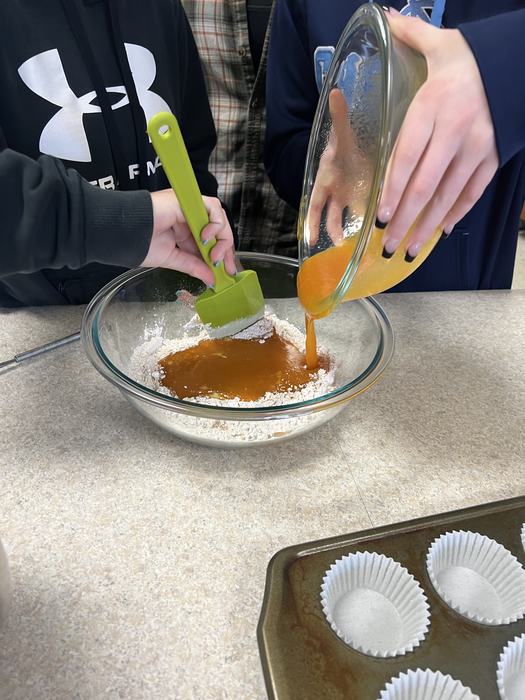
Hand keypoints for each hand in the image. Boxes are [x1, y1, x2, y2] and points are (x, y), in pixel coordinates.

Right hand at [141, 189, 235, 284]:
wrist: (124, 233)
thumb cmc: (140, 243)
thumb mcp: (173, 260)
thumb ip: (193, 266)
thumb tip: (210, 278)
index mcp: (186, 232)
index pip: (212, 241)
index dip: (222, 255)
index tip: (226, 271)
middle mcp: (189, 218)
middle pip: (219, 229)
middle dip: (225, 249)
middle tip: (223, 266)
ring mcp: (189, 208)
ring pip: (218, 218)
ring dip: (221, 238)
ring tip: (213, 254)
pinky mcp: (187, 200)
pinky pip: (212, 207)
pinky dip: (215, 224)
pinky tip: (205, 238)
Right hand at [308, 89, 370, 243]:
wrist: (358, 142)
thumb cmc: (345, 142)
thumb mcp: (343, 132)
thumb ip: (340, 116)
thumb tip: (335, 92)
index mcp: (326, 180)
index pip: (316, 204)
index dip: (312, 221)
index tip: (311, 238)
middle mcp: (336, 192)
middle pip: (332, 216)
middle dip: (334, 231)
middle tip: (341, 245)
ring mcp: (351, 197)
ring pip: (349, 218)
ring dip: (353, 231)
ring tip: (359, 245)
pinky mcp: (365, 197)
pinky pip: (367, 214)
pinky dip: (370, 223)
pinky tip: (377, 234)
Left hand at [379, 12, 497, 257]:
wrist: (518, 65)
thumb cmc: (471, 59)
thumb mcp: (440, 44)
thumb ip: (409, 36)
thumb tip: (382, 16)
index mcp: (435, 107)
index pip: (408, 156)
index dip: (393, 188)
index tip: (379, 215)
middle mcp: (456, 132)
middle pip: (426, 185)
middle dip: (405, 219)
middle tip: (387, 245)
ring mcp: (477, 149)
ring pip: (449, 196)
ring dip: (427, 226)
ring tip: (408, 250)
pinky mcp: (492, 159)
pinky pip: (473, 192)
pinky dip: (456, 214)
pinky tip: (439, 232)